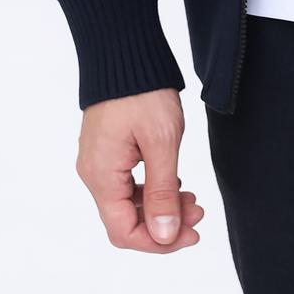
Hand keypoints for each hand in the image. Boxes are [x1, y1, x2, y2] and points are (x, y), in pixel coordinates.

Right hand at [74, 87, 206, 250]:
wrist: (125, 50)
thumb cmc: (142, 91)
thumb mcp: (161, 142)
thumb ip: (162, 192)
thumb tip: (165, 236)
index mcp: (102, 176)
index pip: (124, 232)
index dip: (159, 243)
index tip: (191, 235)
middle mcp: (94, 173)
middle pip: (126, 220)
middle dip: (165, 223)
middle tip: (199, 213)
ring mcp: (99, 161)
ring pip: (128, 202)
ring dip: (160, 205)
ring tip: (192, 198)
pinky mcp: (107, 149)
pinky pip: (126, 183)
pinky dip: (151, 188)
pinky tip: (174, 181)